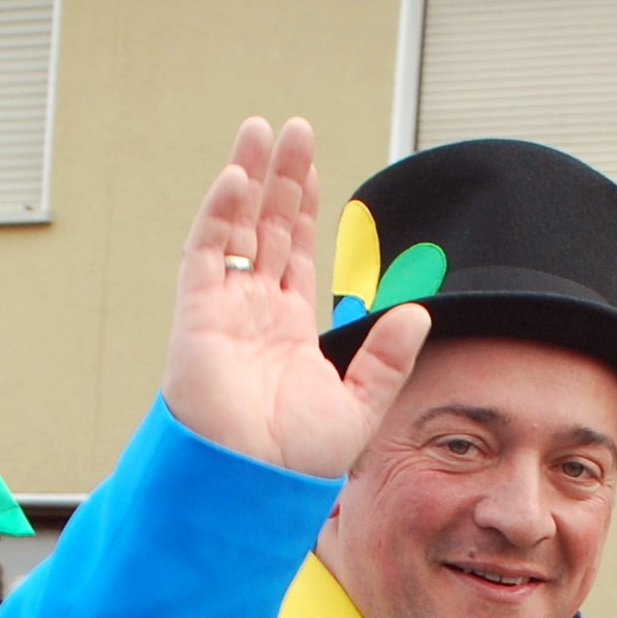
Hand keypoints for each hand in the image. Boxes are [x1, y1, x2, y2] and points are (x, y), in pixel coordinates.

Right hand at [162, 116, 431, 477]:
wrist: (255, 488)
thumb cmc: (298, 464)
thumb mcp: (359, 406)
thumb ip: (387, 358)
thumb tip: (420, 312)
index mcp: (287, 330)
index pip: (292, 251)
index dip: (301, 205)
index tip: (312, 163)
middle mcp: (253, 314)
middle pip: (263, 228)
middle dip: (278, 178)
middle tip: (293, 129)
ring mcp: (222, 312)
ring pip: (233, 230)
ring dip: (245, 180)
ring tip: (260, 131)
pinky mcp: (197, 318)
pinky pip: (204, 256)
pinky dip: (217, 216)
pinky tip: (238, 179)